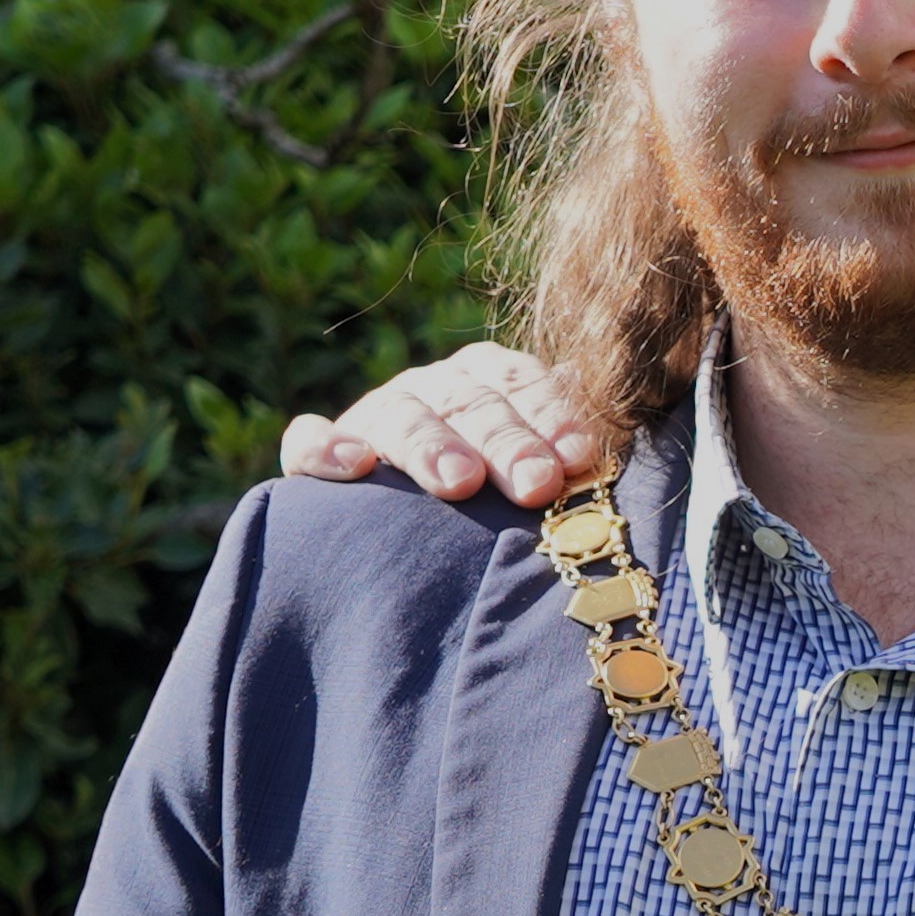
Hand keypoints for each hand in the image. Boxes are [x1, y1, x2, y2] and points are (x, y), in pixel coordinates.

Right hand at [279, 341, 600, 505]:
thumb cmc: (505, 506)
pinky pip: (311, 441)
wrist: (416, 534)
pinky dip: (326, 449)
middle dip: (506, 442)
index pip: (523, 383)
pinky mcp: (321, 450)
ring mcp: (378, 414)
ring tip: (460, 482)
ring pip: (402, 416)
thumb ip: (569, 455)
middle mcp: (436, 388)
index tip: (578, 458)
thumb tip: (603, 444)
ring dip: (432, 445)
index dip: (552, 416)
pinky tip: (355, 467)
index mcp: (490, 381)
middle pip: (471, 404)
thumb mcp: (542, 474)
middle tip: (534, 483)